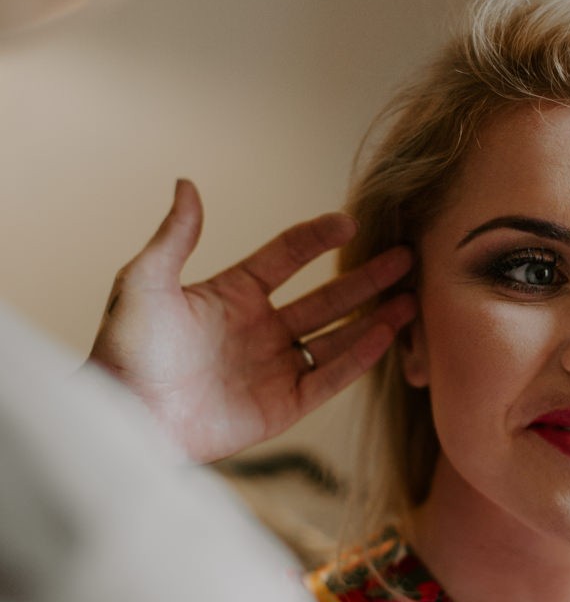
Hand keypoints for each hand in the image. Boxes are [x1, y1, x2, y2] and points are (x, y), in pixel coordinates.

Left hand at [87, 179, 414, 461]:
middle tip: (404, 257)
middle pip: (326, 298)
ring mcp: (273, 368)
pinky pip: (329, 377)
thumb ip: (175, 237)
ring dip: (374, 318)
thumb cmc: (126, 351)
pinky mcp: (282, 405)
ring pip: (336, 337)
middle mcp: (259, 330)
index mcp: (232, 296)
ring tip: (411, 298)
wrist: (125, 416)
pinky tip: (385, 334)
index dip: (317, 238)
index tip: (350, 222)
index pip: (286, 257)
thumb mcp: (144, 282)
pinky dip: (359, 357)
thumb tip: (187, 185)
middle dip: (366, 278)